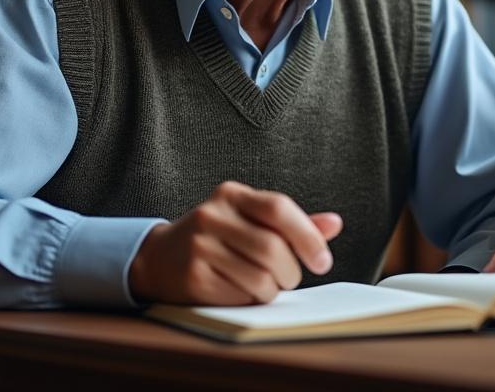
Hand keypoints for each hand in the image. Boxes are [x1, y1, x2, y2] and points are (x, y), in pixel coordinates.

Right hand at [127, 181, 342, 305]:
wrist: (160, 258)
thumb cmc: (218, 238)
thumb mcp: (250, 220)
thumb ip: (291, 223)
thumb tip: (334, 223)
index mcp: (232, 194)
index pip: (279, 208)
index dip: (307, 236)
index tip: (323, 261)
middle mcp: (212, 215)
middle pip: (272, 248)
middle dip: (291, 271)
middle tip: (289, 278)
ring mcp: (199, 246)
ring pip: (259, 277)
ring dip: (272, 289)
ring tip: (265, 285)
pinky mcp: (193, 276)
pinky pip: (240, 295)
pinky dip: (251, 300)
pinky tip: (242, 292)